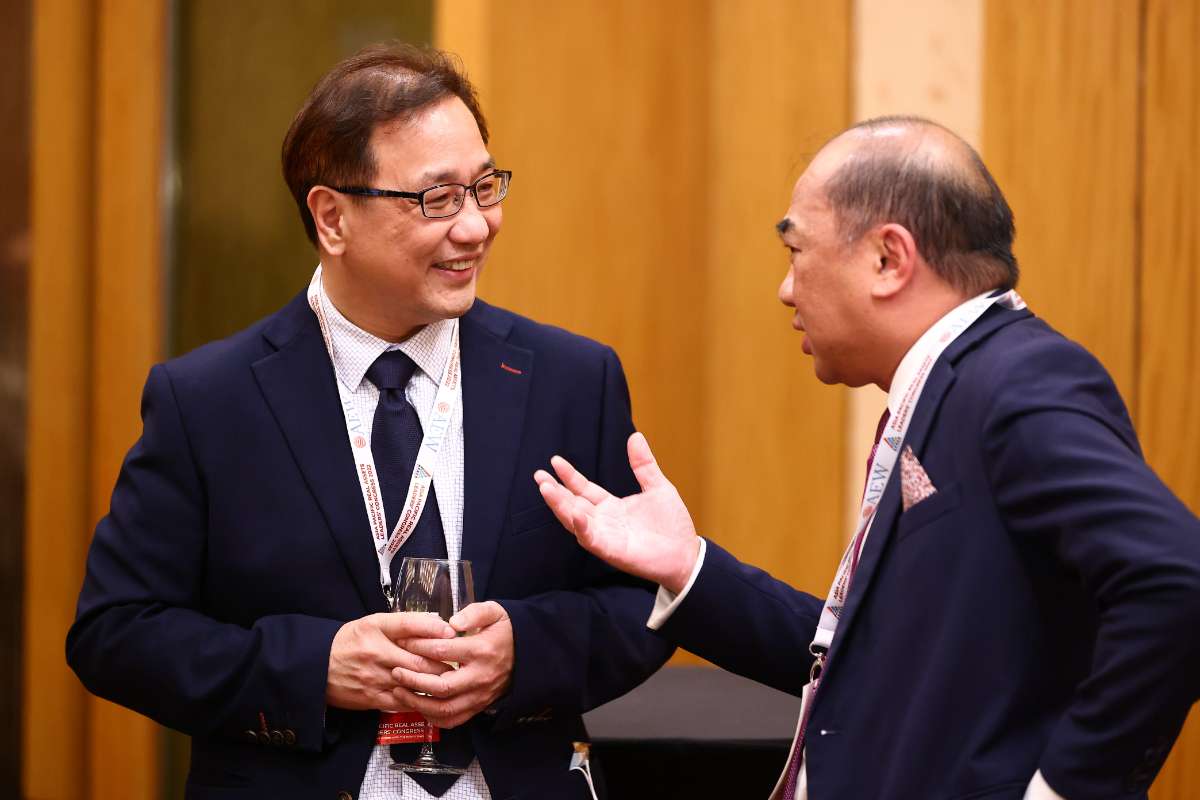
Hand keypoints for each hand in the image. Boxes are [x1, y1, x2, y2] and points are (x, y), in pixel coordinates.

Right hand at [326, 612, 454, 711]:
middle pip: (418, 659)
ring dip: (435, 682)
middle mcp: (376, 653)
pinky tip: (431, 696)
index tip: (451, 631)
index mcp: (375, 629)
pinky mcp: (372, 698)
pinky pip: (402, 701)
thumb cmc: (349, 642)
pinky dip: (419, 699)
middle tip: (459, 662)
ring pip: (413, 682)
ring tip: (451, 680)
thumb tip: (436, 622)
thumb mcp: (372, 624)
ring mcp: (374, 678)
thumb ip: (403, 623)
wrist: (316, 667)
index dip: (433, 628)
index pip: (409, 625)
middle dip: (442, 662)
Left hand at [389, 601, 514, 728]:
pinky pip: (453, 720)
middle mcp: (480, 676)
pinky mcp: (478, 707)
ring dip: (418, 703)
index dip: (418, 646)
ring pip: (445, 709)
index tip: (402, 641)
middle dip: (414, 680)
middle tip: (395, 671)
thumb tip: (452, 622)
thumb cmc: (504, 632)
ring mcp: (479, 695)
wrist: (527, 655)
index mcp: (481, 650)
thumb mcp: (495, 612)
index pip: (443, 651)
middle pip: (442, 686)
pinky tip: (418, 706)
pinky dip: (432, 717)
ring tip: (398, 692)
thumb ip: (474, 612)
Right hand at [534, 431, 699, 593]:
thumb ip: (643, 465)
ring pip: (575, 521)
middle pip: (573, 504)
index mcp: (611, 507)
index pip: (584, 489)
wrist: (688, 554)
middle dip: (555, 492)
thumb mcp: (657, 487)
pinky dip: (581, 527)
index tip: (555, 461)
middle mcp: (604, 522)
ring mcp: (606, 537)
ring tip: (547, 489)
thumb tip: (635, 436)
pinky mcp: (612, 551)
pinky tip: (574, 513)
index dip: (569, 476)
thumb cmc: (672, 525)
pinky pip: (591, 539)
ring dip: (560, 506)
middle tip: (539, 476)